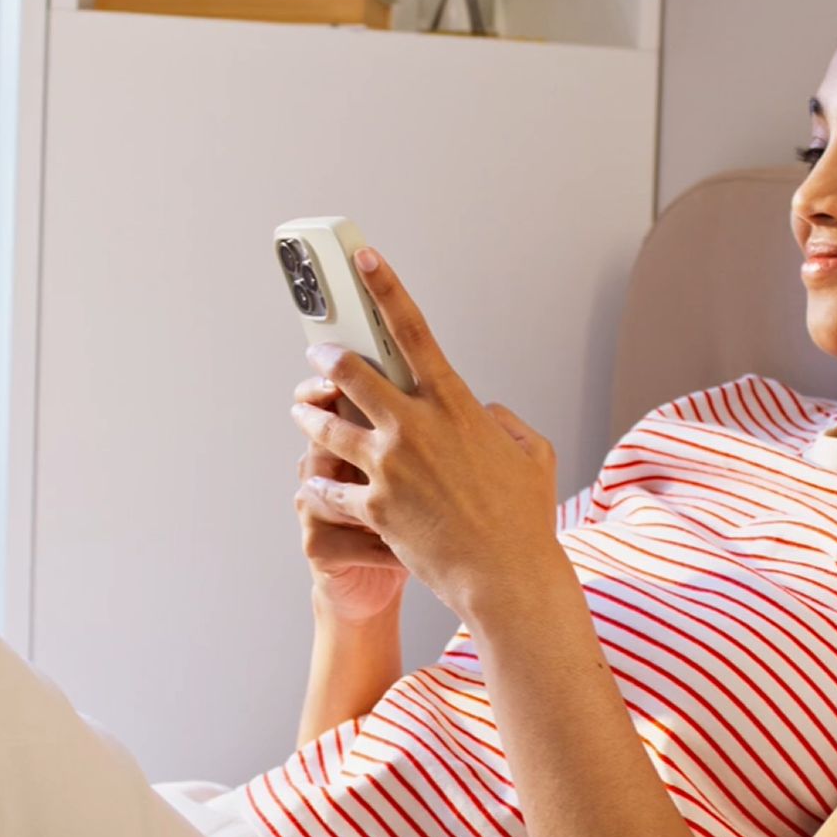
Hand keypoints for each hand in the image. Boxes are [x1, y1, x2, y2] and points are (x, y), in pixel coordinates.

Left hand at [290, 247, 565, 623]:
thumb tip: (484, 412)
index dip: (386, 289)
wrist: (508, 577)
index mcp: (455, 406)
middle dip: (329, 358)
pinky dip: (320, 484)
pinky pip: (329, 487)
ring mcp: (390, 468)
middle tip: (319, 353)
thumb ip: (505, 421)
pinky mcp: (374, 508)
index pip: (413, 331)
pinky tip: (315, 483)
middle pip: (353, 374)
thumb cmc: (525, 518)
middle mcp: (416, 428)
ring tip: (304, 413)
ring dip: (311, 417)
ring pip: (328, 427)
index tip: (365, 260)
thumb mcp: (533, 453)